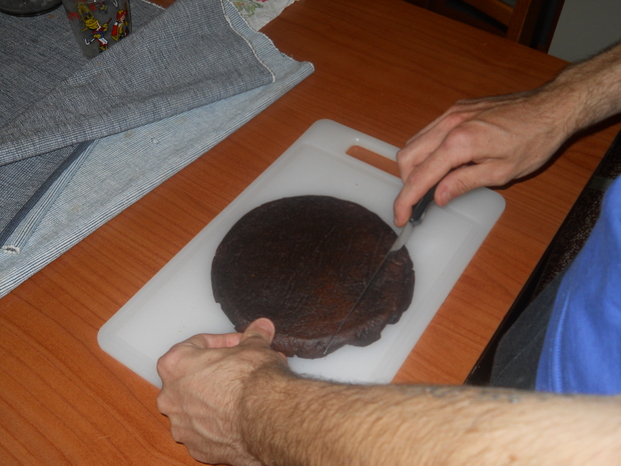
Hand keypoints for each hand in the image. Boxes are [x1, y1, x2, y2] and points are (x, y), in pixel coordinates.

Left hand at [156, 318, 288, 464]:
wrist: (264, 418)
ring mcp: (182, 425)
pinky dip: (220, 423)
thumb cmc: (251, 380)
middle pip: (193, 376)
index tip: (240, 343)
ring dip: (218, 398)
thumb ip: (254, 336)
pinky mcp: (197, 447)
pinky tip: (241, 416)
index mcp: (176, 364)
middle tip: (242, 367)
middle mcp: (171, 395)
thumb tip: (261, 328)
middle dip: (218, 370)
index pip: (197, 344)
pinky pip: (206, 430)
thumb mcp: (255, 347)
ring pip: (198, 406)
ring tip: (245, 393)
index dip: (223, 341)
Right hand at [393, 88, 576, 225]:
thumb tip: (437, 196)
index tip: (400, 218)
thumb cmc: (534, 141)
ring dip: (414, 166)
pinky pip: (428, 131)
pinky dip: (426, 150)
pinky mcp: (456, 109)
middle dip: (407, 182)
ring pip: (414, 142)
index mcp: (459, 143)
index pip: (420, 176)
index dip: (405, 200)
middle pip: (407, 157)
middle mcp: (449, 124)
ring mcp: (451, 113)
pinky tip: (442, 163)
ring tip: (430, 184)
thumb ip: (464, 183)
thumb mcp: (502, 172)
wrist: (552, 106)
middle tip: (418, 201)